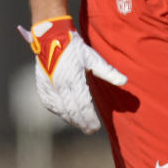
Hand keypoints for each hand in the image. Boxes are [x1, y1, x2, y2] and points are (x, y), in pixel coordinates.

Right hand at [19, 16, 126, 134]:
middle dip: (81, 122)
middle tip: (90, 130)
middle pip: (71, 110)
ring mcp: (49, 86)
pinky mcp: (42, 85)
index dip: (89, 118)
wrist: (51, 37)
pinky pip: (49, 104)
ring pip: (60, 109)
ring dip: (70, 119)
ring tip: (80, 125)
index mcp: (73, 78)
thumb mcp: (93, 57)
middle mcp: (59, 84)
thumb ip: (108, 72)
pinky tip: (65, 115)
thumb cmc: (75, 48)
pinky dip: (58, 111)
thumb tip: (124, 81)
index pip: (83, 105)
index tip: (95, 127)